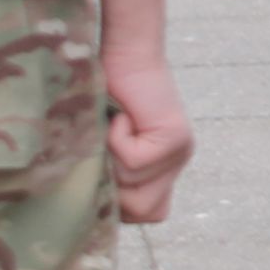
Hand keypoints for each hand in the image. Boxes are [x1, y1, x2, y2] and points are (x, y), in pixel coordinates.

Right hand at [103, 55, 193, 224]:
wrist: (124, 54)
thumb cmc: (102, 98)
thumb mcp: (103, 148)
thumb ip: (107, 177)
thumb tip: (88, 215)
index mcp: (164, 169)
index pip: (150, 214)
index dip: (120, 205)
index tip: (104, 174)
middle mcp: (178, 162)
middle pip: (142, 211)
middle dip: (113, 188)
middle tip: (106, 150)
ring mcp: (180, 151)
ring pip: (133, 188)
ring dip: (110, 160)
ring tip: (113, 129)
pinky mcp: (175, 138)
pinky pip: (134, 161)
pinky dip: (116, 140)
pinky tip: (122, 117)